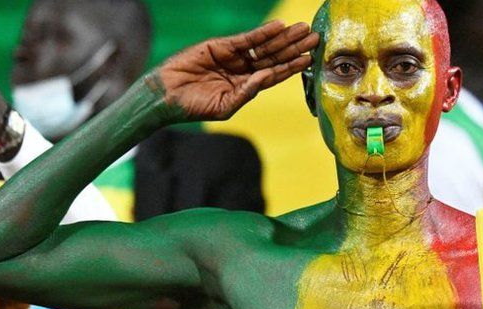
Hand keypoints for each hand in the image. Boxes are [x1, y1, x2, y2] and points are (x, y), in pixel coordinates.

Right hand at [155, 20, 317, 122]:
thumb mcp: (225, 106)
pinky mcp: (222, 46)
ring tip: (303, 30)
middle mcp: (243, 70)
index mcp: (247, 87)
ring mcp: (233, 57)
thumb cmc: (194, 106)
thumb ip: (247, 92)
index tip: (310, 59)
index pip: (275, 74)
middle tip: (315, 38)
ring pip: (264, 46)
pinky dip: (262, 33)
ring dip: (284, 38)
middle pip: (275, 57)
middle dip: (295, 47)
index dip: (293, 66)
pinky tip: (278, 28)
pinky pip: (246, 39)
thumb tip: (266, 77)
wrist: (167, 96)